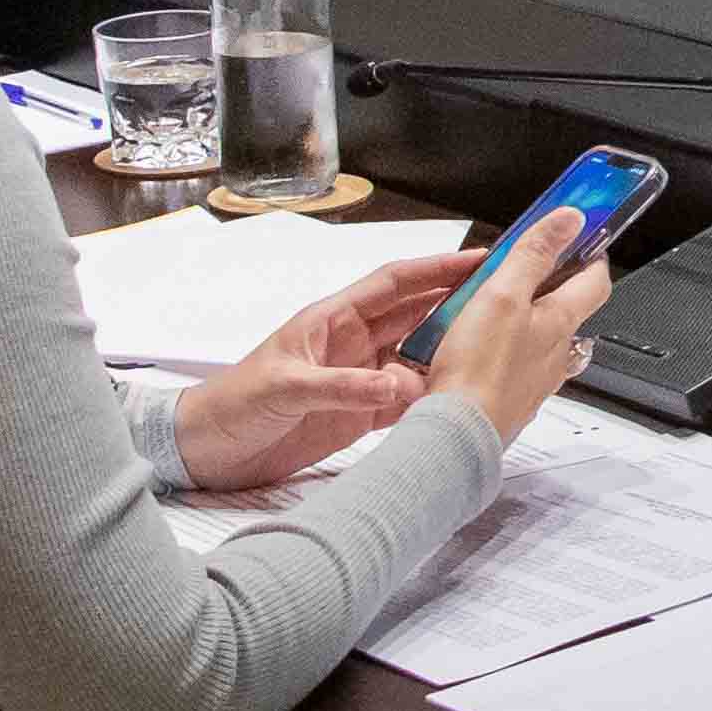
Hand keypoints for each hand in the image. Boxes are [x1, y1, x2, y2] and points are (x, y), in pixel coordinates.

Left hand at [175, 246, 476, 489]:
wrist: (207, 452)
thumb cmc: (231, 404)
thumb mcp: (286, 388)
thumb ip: (343, 386)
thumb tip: (399, 385)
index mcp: (332, 320)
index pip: (394, 283)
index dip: (436, 268)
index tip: (479, 258)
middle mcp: (351, 344)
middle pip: (415, 316)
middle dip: (457, 304)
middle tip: (504, 299)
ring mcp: (357, 379)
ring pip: (416, 357)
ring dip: (449, 353)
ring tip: (491, 352)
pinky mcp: (358, 415)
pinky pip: (405, 400)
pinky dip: (431, 399)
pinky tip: (455, 399)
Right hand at [407, 205, 612, 443]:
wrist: (458, 434)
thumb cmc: (479, 371)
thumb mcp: (503, 295)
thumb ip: (534, 255)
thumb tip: (569, 220)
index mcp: (560, 322)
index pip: (595, 282)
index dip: (592, 256)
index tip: (583, 238)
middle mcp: (556, 353)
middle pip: (568, 310)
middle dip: (553, 285)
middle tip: (531, 266)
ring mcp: (535, 380)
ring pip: (541, 340)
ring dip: (527, 319)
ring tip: (497, 305)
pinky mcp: (511, 399)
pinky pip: (516, 365)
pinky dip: (505, 350)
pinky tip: (478, 348)